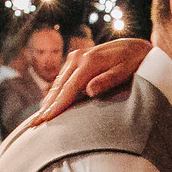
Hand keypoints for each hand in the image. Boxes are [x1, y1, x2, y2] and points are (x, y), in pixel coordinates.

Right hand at [28, 37, 148, 127]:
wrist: (137, 47)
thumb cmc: (135, 62)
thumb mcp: (127, 70)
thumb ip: (108, 80)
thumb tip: (90, 90)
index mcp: (90, 62)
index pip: (69, 88)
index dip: (58, 105)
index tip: (47, 118)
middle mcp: (78, 57)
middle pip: (59, 86)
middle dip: (46, 106)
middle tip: (34, 124)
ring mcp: (75, 57)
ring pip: (58, 83)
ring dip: (48, 100)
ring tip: (37, 118)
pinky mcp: (75, 60)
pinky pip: (62, 79)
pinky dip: (55, 92)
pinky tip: (49, 105)